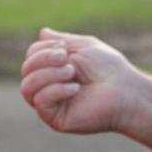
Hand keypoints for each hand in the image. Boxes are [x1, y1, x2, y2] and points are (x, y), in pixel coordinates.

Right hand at [19, 27, 140, 135]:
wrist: (126, 91)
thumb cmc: (108, 68)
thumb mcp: (82, 47)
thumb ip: (60, 40)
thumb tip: (42, 32)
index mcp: (53, 69)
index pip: (30, 57)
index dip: (42, 49)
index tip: (65, 47)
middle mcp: (48, 87)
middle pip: (26, 70)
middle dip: (43, 59)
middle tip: (66, 58)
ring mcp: (51, 104)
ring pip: (27, 87)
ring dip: (47, 74)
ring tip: (71, 72)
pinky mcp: (56, 119)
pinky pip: (40, 102)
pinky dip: (55, 90)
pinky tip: (75, 88)